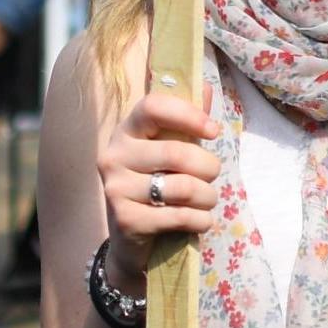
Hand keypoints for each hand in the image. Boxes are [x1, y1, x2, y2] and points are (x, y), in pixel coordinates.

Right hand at [97, 87, 222, 285]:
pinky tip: (201, 220)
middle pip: (176, 152)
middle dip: (208, 166)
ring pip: (182, 187)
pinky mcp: (125, 220)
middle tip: (214, 175)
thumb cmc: (156, 184)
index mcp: (126, 130)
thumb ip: (186, 121)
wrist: (131, 240)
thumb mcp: (169, 150)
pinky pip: (178, 216)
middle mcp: (113, 155)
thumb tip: (208, 88)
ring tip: (208, 200)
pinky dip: (200, 220)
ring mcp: (115, 188)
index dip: (187, 114)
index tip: (214, 130)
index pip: (153, 106)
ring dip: (207, 196)